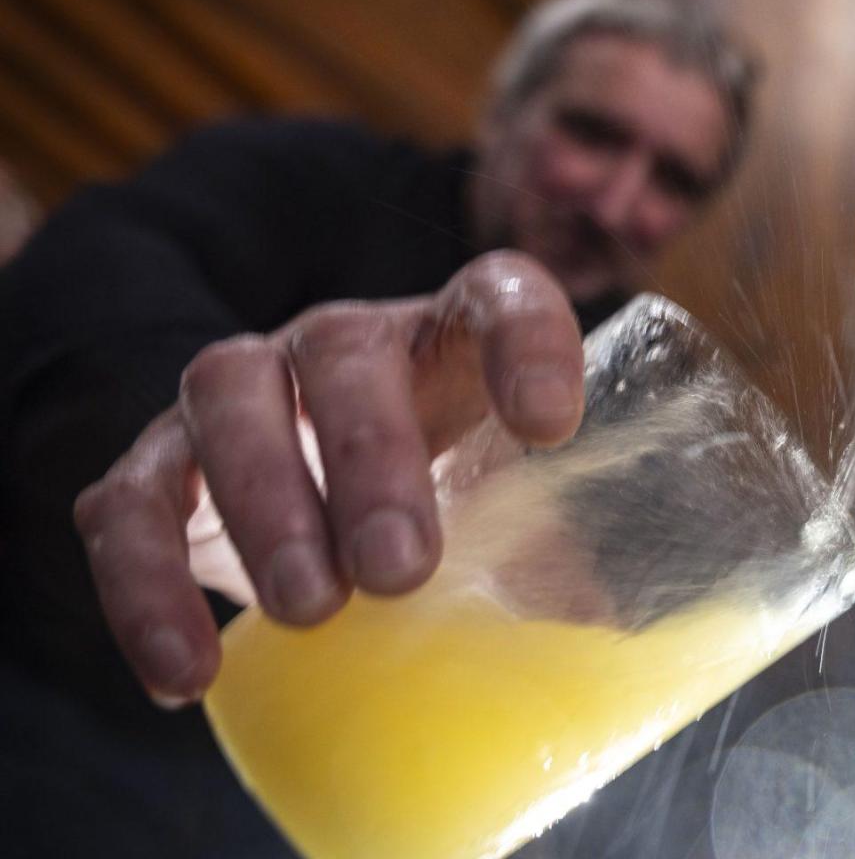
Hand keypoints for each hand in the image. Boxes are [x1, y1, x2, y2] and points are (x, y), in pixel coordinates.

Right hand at [73, 251, 585, 707]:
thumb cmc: (443, 512)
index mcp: (451, 340)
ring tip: (310, 610)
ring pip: (227, 396)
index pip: (498, 298)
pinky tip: (188, 674)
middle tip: (400, 567)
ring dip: (264, 502)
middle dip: (370, 456)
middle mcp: (342, 344)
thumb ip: (554, 558)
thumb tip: (609, 634)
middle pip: (345, 350)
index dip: (528, 345)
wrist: (323, 530)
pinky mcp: (154, 466)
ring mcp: (241, 393)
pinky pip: (127, 506)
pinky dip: (146, 589)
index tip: (551, 428)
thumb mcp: (507, 524)